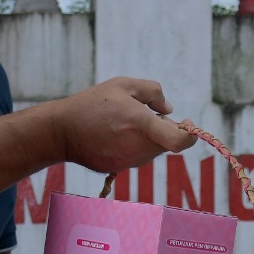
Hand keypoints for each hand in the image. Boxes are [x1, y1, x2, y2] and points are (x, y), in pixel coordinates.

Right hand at [52, 77, 196, 173]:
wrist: (61, 131)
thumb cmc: (92, 103)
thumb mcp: (123, 84)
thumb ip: (153, 92)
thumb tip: (168, 110)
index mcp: (142, 124)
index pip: (180, 141)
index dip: (191, 135)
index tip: (187, 122)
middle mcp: (138, 147)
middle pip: (168, 143)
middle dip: (164, 129)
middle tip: (144, 114)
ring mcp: (129, 161)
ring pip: (152, 150)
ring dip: (148, 138)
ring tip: (123, 123)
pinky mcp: (119, 168)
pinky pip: (137, 157)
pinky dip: (133, 146)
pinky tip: (114, 135)